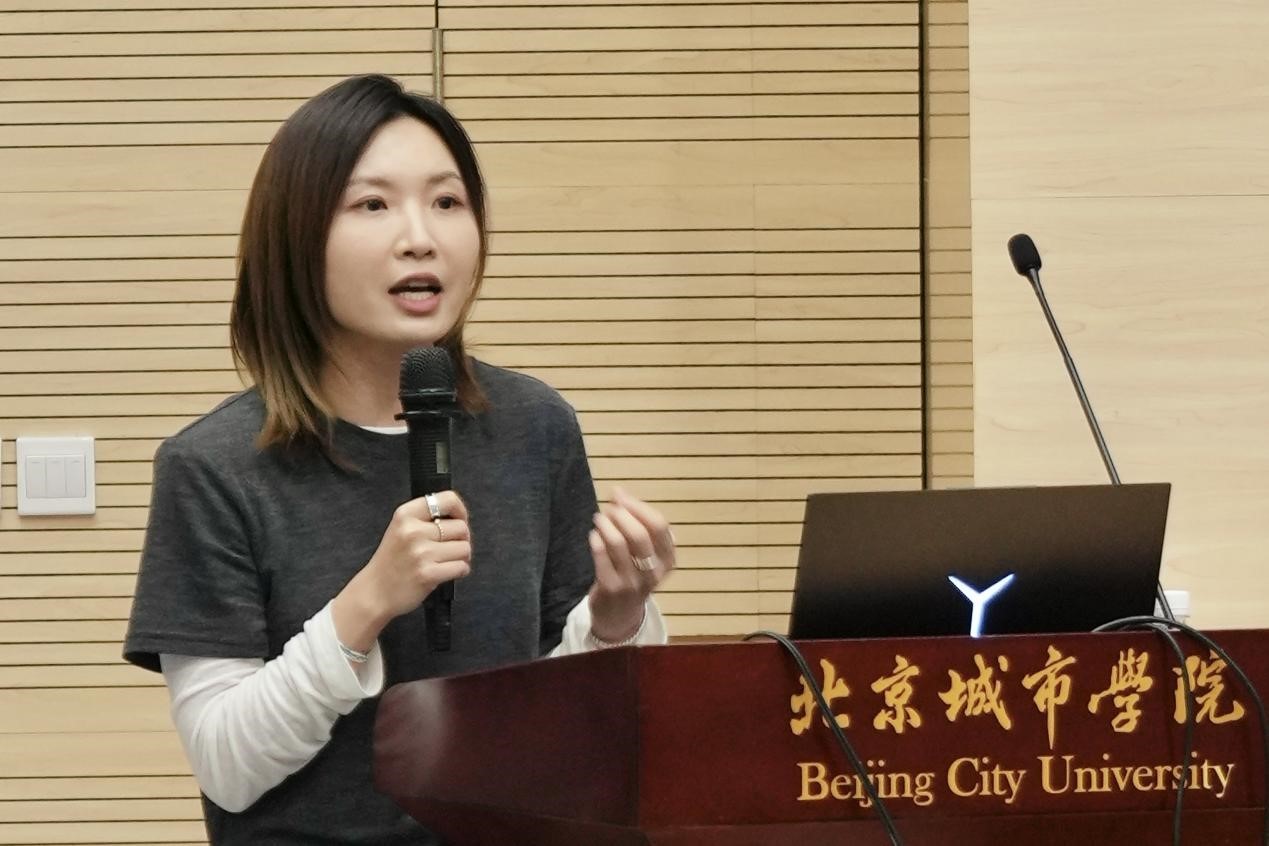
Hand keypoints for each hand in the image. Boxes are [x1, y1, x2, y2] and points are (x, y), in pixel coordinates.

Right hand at [334, 490, 470, 651]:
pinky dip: (460, 571)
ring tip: (446, 562)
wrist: (373, 592)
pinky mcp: (428, 574)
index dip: (460, 510)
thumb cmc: (391, 562)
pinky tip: (446, 572)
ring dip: (461, 557)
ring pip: (465, 548)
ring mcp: (421, 553)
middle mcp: (413, 531)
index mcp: (405, 515)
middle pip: (461, 527)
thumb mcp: (400, 529)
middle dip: (461, 539)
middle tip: (450, 549)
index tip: (460, 520)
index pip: (447, 499)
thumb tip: (460, 518)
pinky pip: (462, 567)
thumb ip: (425, 520)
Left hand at [587, 488, 675, 641]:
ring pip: (619, 543)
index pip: (659, 526)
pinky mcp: (611, 588)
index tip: (621, 496)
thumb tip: (620, 494)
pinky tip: (594, 535)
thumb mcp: (648, 556)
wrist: (620, 616)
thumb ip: (640, 526)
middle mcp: (654, 572)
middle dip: (621, 514)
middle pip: (640, 534)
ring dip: (606, 524)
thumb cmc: (633, 577)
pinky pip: (602, 556)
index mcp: (668, 560)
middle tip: (608, 508)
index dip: (638, 506)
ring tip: (599, 518)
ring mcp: (632, 582)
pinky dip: (596, 540)